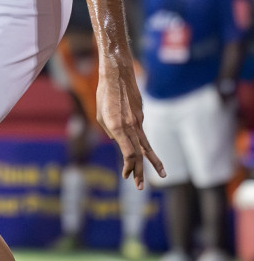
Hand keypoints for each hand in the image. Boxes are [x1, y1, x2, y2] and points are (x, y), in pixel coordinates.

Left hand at [94, 56, 164, 188]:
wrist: (118, 73)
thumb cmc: (104, 93)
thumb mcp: (100, 114)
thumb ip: (110, 130)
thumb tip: (117, 140)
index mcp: (118, 126)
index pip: (129, 152)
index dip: (129, 166)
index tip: (126, 175)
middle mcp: (131, 125)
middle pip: (139, 153)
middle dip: (140, 171)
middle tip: (140, 186)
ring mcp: (138, 120)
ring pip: (145, 145)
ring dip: (150, 161)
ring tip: (161, 175)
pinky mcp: (141, 115)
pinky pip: (140, 132)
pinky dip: (141, 143)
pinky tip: (138, 144)